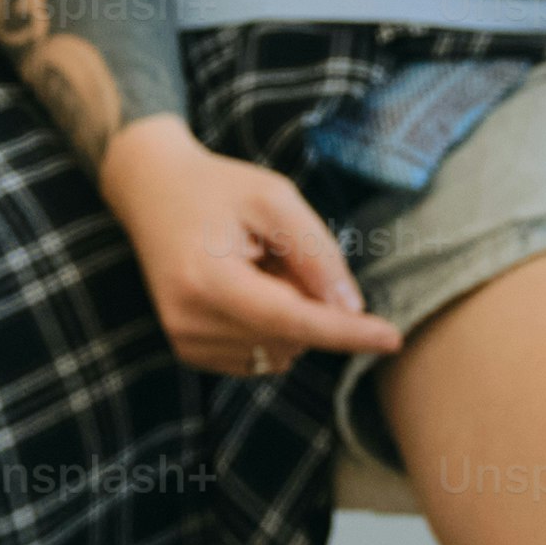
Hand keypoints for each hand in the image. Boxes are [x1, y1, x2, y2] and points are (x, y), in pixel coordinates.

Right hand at [99, 117, 404, 376]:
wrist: (152, 190)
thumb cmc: (218, 188)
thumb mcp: (274, 199)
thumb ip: (316, 253)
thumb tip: (351, 308)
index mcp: (208, 280)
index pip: (293, 321)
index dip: (347, 333)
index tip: (393, 339)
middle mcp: (191, 322)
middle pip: (291, 338)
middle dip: (308, 302)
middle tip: (278, 252)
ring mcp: (185, 340)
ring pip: (280, 351)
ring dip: (289, 316)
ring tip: (256, 267)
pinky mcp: (189, 350)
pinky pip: (261, 356)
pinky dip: (271, 327)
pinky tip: (247, 287)